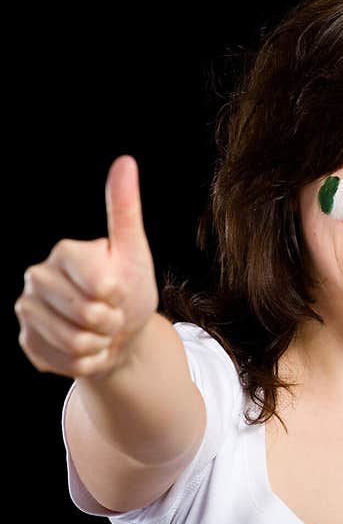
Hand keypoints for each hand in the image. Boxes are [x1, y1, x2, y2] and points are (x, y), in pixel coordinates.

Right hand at [15, 155, 157, 378]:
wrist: (120, 333)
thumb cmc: (130, 288)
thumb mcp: (134, 251)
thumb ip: (124, 209)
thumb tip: (125, 161)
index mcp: (65, 251)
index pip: (98, 282)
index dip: (117, 293)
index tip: (117, 288)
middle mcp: (38, 278)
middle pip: (88, 314)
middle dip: (110, 320)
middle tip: (110, 312)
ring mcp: (28, 311)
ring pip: (76, 342)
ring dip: (100, 343)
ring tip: (99, 330)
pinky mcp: (27, 342)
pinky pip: (65, 362)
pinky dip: (87, 362)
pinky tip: (86, 348)